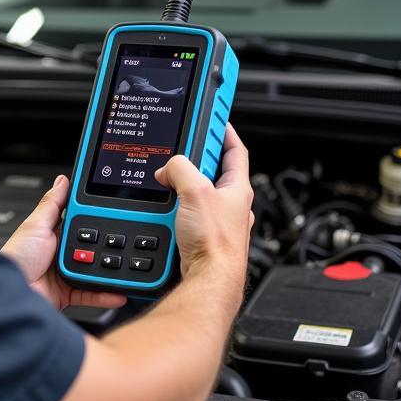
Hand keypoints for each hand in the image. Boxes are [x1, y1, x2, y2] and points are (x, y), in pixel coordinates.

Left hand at [1, 175, 127, 311]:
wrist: (10, 293)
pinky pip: (92, 293)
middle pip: (91, 246)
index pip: (79, 222)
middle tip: (123, 240)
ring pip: (94, 270)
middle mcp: (60, 253)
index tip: (113, 212)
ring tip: (125, 265)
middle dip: (107, 245)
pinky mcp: (68, 293)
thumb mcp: (36, 224)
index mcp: (53, 234)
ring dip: (109, 270)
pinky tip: (118, 291)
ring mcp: (65, 273)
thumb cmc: (16, 258)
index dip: (95, 217)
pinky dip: (105, 294)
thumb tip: (62, 180)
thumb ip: (52, 204)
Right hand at [154, 123, 253, 291]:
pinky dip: (173, 207)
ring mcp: (215, 221)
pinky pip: (185, 212)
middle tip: (180, 150)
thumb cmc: (215, 246)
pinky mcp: (200, 235)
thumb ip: (180, 169)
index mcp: (237, 188)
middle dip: (194, 160)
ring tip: (167, 183)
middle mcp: (229, 204)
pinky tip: (163, 209)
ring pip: (196, 193)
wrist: (207, 283)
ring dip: (180, 186)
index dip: (224, 131)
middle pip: (211, 170)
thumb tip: (168, 167)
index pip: (235, 150)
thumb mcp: (195, 192)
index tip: (214, 117)